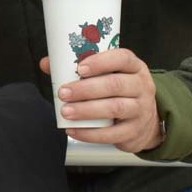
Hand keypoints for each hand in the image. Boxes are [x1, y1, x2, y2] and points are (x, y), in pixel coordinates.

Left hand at [40, 49, 161, 151]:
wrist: (144, 122)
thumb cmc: (118, 92)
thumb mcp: (107, 76)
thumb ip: (76, 68)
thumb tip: (46, 64)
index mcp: (133, 67)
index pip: (122, 58)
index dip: (101, 62)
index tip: (80, 68)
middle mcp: (141, 86)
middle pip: (115, 84)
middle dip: (86, 89)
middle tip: (63, 93)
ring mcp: (141, 109)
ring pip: (115, 108)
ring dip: (87, 110)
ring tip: (66, 112)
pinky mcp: (135, 131)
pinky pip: (113, 134)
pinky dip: (91, 133)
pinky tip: (73, 130)